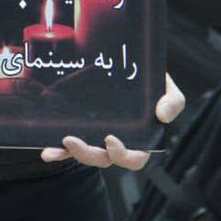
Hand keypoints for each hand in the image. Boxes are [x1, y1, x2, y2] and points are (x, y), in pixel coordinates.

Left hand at [41, 73, 184, 169]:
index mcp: (140, 139)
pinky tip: (47, 152)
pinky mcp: (79, 128)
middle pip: (104, 159)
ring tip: (61, 140)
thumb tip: (163, 116)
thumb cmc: (150, 80)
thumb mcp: (166, 87)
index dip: (123, 156)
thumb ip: (173, 100)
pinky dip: (58, 151)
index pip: (134, 158)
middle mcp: (116, 142)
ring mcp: (96, 136)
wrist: (127, 60)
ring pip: (84, 154)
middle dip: (88, 155)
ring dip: (70, 152)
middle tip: (74, 141)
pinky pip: (67, 145)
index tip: (110, 140)